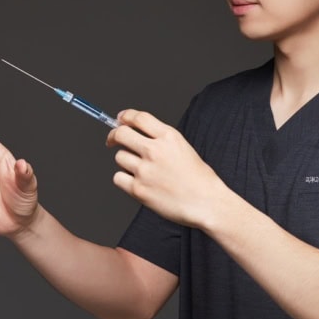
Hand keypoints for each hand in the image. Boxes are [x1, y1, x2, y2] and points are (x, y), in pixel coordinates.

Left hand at [106, 109, 226, 228]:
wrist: (206, 203)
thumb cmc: (199, 179)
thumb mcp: (183, 148)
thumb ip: (161, 139)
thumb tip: (138, 134)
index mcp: (169, 137)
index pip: (138, 117)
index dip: (125, 116)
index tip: (120, 119)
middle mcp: (155, 150)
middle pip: (121, 133)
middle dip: (114, 136)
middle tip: (112, 141)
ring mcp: (145, 170)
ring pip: (119, 157)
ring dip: (126, 162)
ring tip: (141, 170)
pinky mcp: (138, 189)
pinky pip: (118, 178)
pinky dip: (124, 180)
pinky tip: (137, 183)